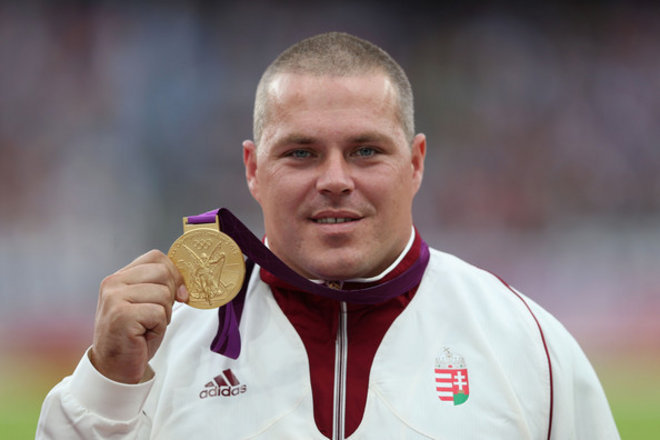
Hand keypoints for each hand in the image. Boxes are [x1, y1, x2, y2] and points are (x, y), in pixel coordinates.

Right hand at [89, 250, 187, 383]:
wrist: (115, 368)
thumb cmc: (135, 337)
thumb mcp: (148, 304)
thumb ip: (160, 286)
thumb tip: (185, 281)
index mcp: (119, 277)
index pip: (156, 257)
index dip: (174, 274)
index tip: (178, 294)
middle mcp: (113, 283)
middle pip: (163, 272)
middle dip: (170, 297)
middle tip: (156, 317)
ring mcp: (114, 298)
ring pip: (163, 294)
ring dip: (164, 315)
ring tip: (147, 327)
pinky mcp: (121, 315)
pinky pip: (158, 313)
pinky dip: (158, 327)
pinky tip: (143, 335)